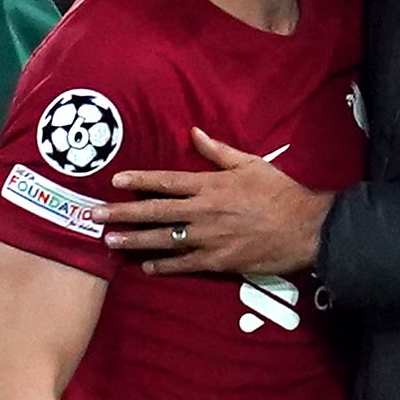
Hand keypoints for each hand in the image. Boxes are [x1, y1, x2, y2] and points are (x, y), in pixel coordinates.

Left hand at [104, 130, 331, 275]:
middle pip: (154, 212)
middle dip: (121, 213)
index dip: (138, 181)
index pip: (166, 181)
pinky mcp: (218, 261)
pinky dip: (164, 265)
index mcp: (210, 185)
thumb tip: (194, 132)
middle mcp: (203, 211)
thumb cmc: (280, 193)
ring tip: (109, 241)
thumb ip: (218, 151)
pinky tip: (146, 266)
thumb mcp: (251, 164)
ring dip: (133, 240)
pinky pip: (184, 264)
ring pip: (162, 239)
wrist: (306, 228)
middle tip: (93, 216)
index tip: (114, 181)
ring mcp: (208, 238)